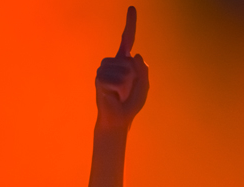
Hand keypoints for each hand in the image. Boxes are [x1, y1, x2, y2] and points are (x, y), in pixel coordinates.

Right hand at [95, 6, 148, 129]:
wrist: (119, 118)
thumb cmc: (131, 102)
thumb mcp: (144, 87)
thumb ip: (144, 71)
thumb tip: (135, 54)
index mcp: (125, 61)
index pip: (127, 39)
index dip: (130, 23)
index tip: (132, 7)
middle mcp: (112, 61)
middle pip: (129, 62)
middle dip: (134, 78)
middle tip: (127, 89)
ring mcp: (103, 69)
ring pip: (123, 72)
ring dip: (126, 86)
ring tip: (120, 93)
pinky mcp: (99, 79)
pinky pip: (117, 82)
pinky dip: (120, 91)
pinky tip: (114, 95)